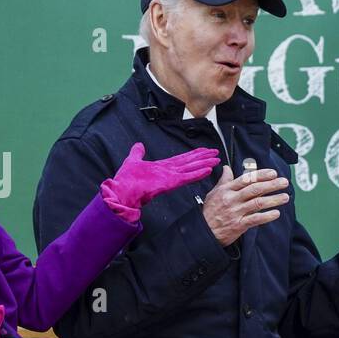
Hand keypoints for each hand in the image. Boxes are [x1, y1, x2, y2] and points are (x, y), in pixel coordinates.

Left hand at [102, 142, 219, 208]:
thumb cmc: (127, 181)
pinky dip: (197, 174)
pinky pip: (187, 177)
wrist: (122, 192)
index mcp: (163, 167)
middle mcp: (170, 172)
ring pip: (192, 169)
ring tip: (216, 160)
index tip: (204, 150)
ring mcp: (171, 177)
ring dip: (204, 164)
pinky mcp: (171, 183)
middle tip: (216, 154)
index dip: (194, 154)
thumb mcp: (132, 161)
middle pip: (190, 163)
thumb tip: (139, 145)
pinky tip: (208, 170)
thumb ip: (137, 153)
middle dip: (203, 158)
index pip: (182, 159)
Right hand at [202, 165, 289, 246]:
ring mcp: (235, 212)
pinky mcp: (238, 225)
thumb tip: (227, 167)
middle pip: (255, 189)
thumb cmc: (209, 211)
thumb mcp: (214, 193)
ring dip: (273, 199)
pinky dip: (267, 216)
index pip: (246, 179)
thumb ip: (224, 180)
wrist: (203, 231)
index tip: (273, 173)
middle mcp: (232, 199)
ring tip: (285, 197)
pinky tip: (276, 213)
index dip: (261, 175)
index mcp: (226, 190)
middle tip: (284, 182)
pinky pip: (255, 219)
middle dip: (271, 184)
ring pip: (258, 203)